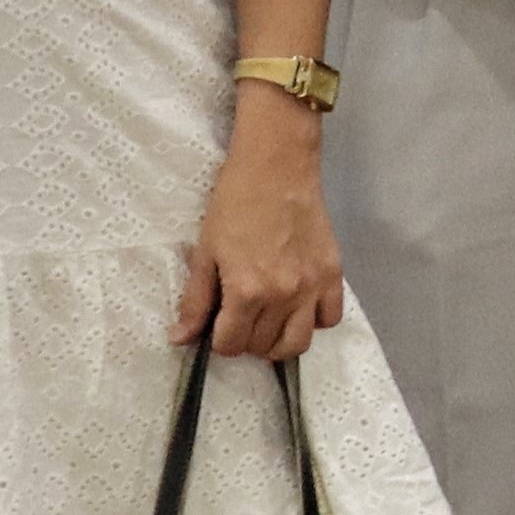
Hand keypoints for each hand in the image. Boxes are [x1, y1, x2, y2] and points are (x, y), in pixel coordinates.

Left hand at [179, 92, 348, 359]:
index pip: (231, 344)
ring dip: (278, 343)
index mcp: (247, 291)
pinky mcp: (333, 274)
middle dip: (245, 340)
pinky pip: (330, 319)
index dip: (217, 341)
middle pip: (263, 345)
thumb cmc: (233, 204)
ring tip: (267, 325)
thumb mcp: (206, 252)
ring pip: (299, 343)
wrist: (277, 168)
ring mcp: (313, 287)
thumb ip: (195, 300)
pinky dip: (313, 321)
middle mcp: (284, 296)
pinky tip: (297, 307)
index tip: (216, 325)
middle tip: (237, 319)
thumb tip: (180, 339)